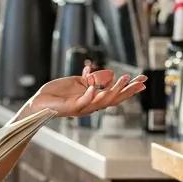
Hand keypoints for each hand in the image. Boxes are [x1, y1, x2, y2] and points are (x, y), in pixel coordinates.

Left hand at [31, 61, 146, 118]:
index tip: (143, 80)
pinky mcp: (72, 107)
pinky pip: (83, 101)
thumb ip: (92, 79)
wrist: (39, 102)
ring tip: (123, 78)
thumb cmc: (57, 93)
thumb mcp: (78, 82)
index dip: (129, 88)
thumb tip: (108, 74)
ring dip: (114, 89)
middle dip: (128, 90)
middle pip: (114, 99)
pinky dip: (90, 94)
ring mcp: (82, 107)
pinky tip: (95, 86)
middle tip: (140, 81)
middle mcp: (91, 105)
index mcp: (94, 99)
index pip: (115, 94)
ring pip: (103, 101)